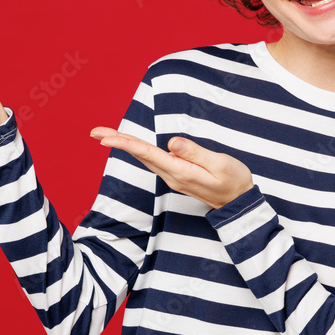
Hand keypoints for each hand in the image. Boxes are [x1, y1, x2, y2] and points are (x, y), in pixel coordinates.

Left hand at [90, 128, 253, 209]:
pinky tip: (130, 144)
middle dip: (117, 141)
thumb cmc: (234, 181)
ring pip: (143, 157)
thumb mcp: (220, 164)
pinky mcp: (176, 175)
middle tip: (94, 131)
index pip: (148, 154)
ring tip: (105, 135)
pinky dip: (137, 150)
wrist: (239, 202)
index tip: (105, 138)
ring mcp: (172, 177)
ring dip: (124, 145)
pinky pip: (151, 160)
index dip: (126, 144)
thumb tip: (172, 142)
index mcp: (180, 171)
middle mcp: (171, 176)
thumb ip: (196, 153)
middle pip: (139, 155)